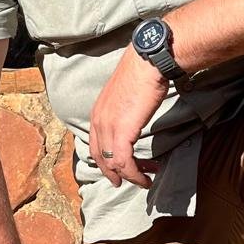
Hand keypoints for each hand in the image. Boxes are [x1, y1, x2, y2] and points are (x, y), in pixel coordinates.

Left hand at [89, 47, 168, 188]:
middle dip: (116, 173)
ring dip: (130, 176)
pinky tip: (145, 177)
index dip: (106, 162)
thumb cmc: (142, 73)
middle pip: (101, 158)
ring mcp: (108, 127)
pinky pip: (124, 162)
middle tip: (133, 180)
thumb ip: (123, 110)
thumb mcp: (125, 95)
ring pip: (113, 164)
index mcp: (97, 112)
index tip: (121, 169)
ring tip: (145, 181)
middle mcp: (98, 121)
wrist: (148, 63)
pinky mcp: (122, 132)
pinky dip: (134, 174)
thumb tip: (132, 117)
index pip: (95, 145)